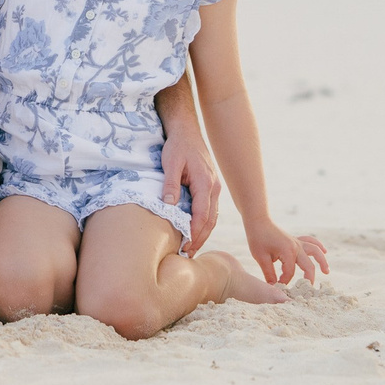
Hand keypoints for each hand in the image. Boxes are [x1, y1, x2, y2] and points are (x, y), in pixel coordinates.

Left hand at [158, 120, 222, 255]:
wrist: (186, 131)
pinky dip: (204, 224)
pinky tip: (195, 232)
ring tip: (191, 249)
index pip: (202, 214)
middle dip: (200, 238)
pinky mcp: (210, 187)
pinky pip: (210, 210)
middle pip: (210, 220)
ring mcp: (214, 188)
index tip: (186, 246)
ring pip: (212, 216)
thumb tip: (169, 206)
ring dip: (203, 233)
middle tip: (188, 254)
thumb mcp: (170, 163)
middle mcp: (214, 187)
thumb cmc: (177, 146)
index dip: (195, 232)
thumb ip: (170, 185)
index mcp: (205, 183)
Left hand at [246, 221, 328, 285]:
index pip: (290, 272)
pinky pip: (311, 242)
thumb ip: (269, 273)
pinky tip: (324, 251)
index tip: (277, 285)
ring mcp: (297, 242)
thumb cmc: (258, 237)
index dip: (284, 281)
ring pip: (315, 251)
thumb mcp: (261, 257)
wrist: (258, 221)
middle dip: (309, 279)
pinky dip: (319, 246)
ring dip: (322, 261)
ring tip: (326, 272)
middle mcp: (296, 247)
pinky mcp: (296, 240)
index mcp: (288, 252)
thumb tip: (273, 287)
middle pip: (308, 265)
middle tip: (309, 289)